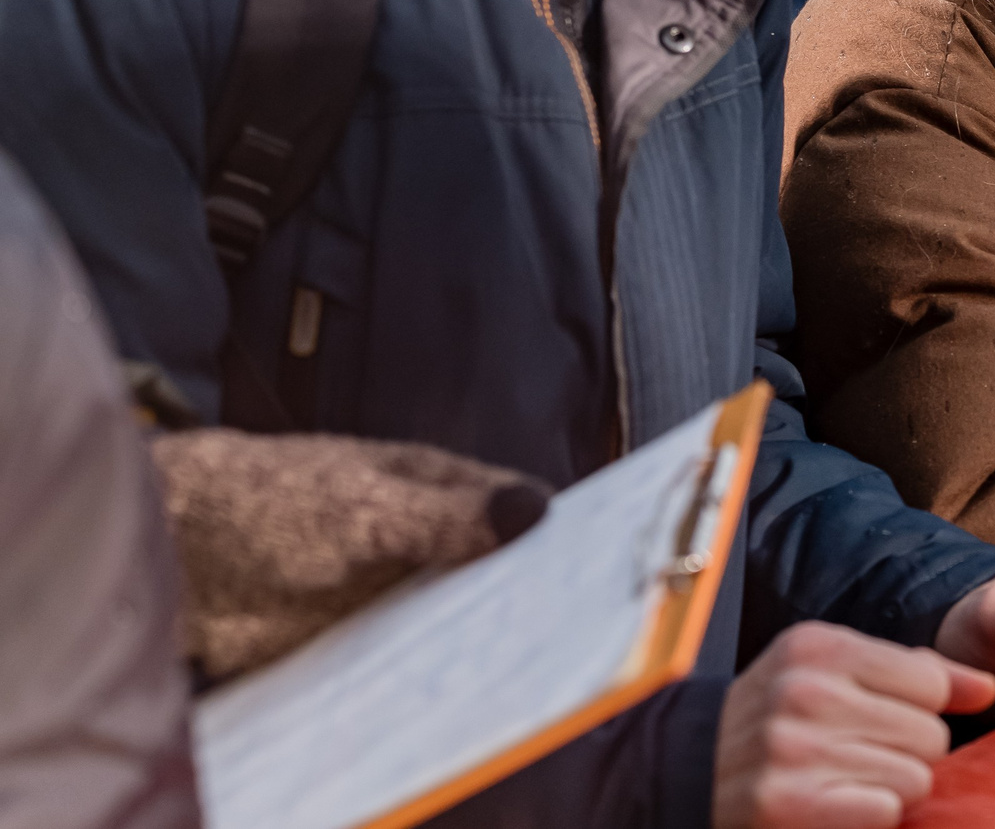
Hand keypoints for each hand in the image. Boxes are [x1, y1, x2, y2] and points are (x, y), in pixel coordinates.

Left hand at [152, 430, 550, 680]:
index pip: (526, 520)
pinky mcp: (363, 650)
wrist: (175, 553)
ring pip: (458, 634)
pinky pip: (409, 676)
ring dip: (479, 660)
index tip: (601, 581)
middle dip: (529, 615)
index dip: (564, 547)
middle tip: (562, 651)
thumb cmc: (271, 499)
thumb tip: (535, 509)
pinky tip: (445, 717)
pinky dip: (426, 693)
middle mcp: (435, 550)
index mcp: (448, 495)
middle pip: (501, 586)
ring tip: (514, 693)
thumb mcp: (363, 503)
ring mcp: (400, 602)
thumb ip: (442, 514)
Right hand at [713, 622, 994, 828]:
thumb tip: (986, 687)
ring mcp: (794, 749)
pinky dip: (871, 816)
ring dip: (891, 790)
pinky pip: (884, 812)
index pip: (930, 681)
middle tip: (861, 758)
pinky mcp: (788, 803)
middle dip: (908, 755)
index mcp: (819, 647)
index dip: (925, 711)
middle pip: (929, 735)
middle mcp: (805, 691)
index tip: (892, 722)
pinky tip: (836, 806)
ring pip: (914, 778)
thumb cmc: (773, 720)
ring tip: (846, 781)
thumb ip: (910, 672)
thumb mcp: (827, 672)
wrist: (687, 773)